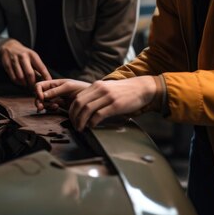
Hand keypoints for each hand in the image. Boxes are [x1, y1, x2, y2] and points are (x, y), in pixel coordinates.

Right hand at [0, 39, 50, 86]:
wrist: (9, 47)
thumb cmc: (24, 54)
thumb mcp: (32, 57)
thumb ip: (38, 67)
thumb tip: (45, 79)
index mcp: (32, 55)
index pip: (41, 67)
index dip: (46, 76)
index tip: (49, 82)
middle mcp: (23, 57)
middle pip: (30, 74)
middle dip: (33, 83)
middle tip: (35, 88)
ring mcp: (14, 60)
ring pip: (21, 77)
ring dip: (25, 84)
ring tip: (27, 86)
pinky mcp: (7, 65)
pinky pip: (13, 77)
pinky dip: (18, 82)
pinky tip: (20, 82)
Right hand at [35, 78, 89, 112]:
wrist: (93, 97)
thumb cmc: (82, 88)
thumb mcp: (69, 87)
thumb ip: (56, 90)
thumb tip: (43, 95)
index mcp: (55, 83)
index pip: (40, 85)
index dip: (37, 91)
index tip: (42, 98)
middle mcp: (54, 90)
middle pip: (39, 95)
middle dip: (38, 101)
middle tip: (41, 107)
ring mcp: (56, 98)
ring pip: (43, 102)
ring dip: (45, 105)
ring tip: (54, 107)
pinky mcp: (60, 106)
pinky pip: (50, 107)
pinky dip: (50, 108)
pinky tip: (56, 108)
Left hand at [42, 76, 157, 130]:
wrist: (142, 88)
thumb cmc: (124, 91)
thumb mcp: (108, 88)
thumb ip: (96, 95)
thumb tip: (84, 108)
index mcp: (97, 85)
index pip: (77, 97)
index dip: (71, 110)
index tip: (72, 119)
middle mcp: (100, 89)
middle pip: (79, 103)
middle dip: (73, 117)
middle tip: (74, 126)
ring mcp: (108, 97)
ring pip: (87, 109)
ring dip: (81, 121)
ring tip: (81, 128)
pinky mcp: (116, 105)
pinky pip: (99, 114)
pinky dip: (92, 122)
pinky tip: (92, 126)